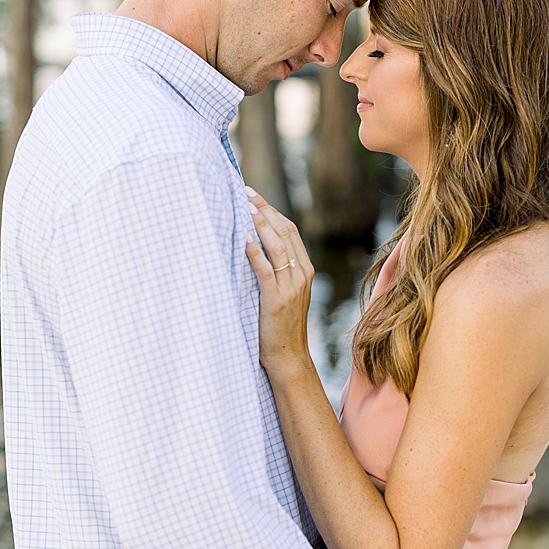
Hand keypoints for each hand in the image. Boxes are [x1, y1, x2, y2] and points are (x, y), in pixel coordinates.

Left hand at [243, 189, 315, 373]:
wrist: (288, 357)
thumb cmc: (280, 328)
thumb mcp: (284, 295)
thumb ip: (277, 273)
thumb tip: (254, 248)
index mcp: (305, 271)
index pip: (291, 232)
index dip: (273, 212)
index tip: (254, 196)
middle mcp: (302, 275)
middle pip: (285, 232)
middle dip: (265, 210)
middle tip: (245, 192)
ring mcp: (292, 287)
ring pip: (278, 246)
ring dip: (260, 224)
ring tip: (243, 206)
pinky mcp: (277, 299)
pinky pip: (266, 269)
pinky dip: (255, 251)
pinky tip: (244, 238)